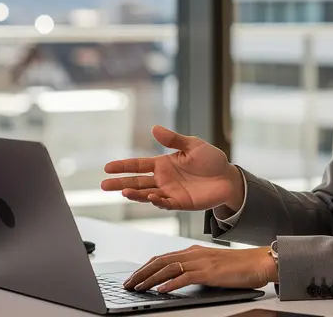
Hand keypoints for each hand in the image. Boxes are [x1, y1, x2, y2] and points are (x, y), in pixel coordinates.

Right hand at [101, 125, 243, 210]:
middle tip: (104, 185)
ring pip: (147, 194)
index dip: (123, 166)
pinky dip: (157, 201)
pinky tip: (149, 196)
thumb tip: (154, 128)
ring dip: (136, 194)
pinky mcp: (181, 203)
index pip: (138, 165)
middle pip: (136, 182)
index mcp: (163, 164)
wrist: (228, 178)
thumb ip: (173, 139)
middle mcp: (163, 179)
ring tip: (124, 192)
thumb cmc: (211, 160)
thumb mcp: (193, 145)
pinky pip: (166, 203)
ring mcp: (170, 192)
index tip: (107, 167)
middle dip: (120, 184)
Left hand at [123, 245, 276, 293]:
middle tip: (127, 284)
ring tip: (137, 287)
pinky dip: (170, 284)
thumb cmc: (238, 267)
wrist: (258, 262)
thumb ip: (194, 270)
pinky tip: (161, 290)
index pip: (162, 258)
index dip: (144, 267)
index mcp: (193, 251)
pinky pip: (185, 277)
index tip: (133, 277)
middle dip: (140, 273)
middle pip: (159, 261)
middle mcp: (193, 253)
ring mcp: (201, 262)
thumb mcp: (210, 266)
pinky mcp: (209, 272)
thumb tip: (176, 280)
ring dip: (150, 279)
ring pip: (167, 268)